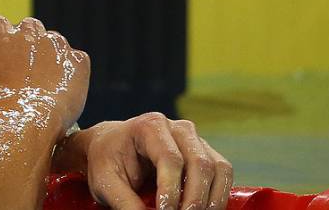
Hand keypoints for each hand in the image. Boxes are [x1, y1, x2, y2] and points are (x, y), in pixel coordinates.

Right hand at [0, 15, 89, 131]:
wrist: (19, 129)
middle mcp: (27, 29)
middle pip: (26, 32)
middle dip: (24, 49)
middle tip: (20, 79)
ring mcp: (55, 44)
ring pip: (51, 45)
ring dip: (47, 59)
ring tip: (40, 88)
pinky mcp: (77, 62)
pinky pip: (75, 62)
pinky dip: (69, 73)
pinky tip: (59, 91)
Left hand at [53, 114, 232, 209]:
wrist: (111, 148)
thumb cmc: (106, 162)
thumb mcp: (106, 182)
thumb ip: (124, 203)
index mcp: (150, 126)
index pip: (170, 159)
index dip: (171, 190)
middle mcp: (178, 128)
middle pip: (199, 163)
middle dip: (194, 198)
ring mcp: (195, 139)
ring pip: (218, 168)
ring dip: (212, 199)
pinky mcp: (206, 153)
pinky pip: (223, 173)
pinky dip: (219, 195)